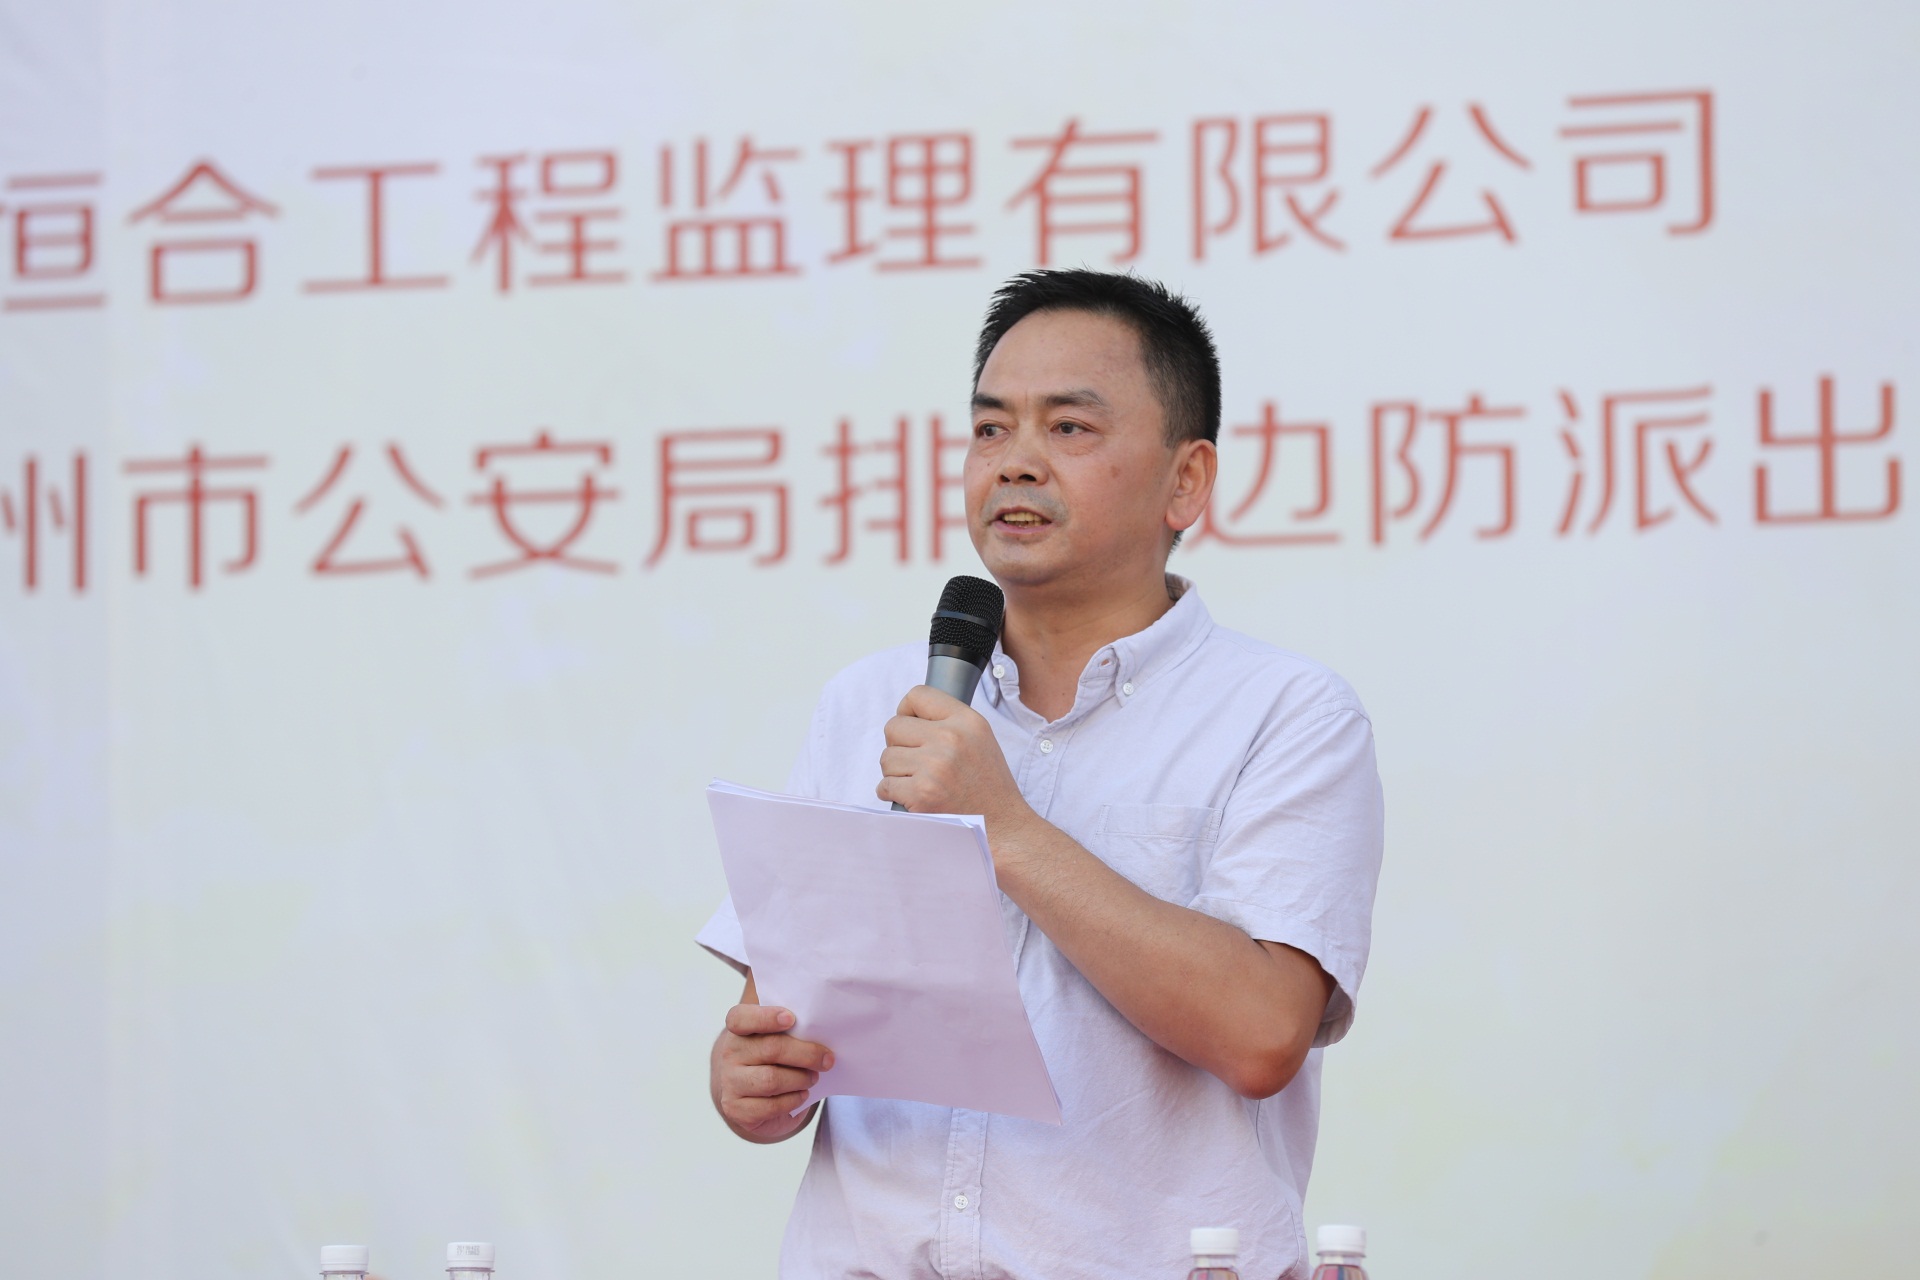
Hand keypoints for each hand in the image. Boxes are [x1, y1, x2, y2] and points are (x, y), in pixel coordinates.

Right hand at [710, 997, 833, 1142]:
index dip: (766, 1017)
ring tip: (813, 1078)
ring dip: (800, 1079)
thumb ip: (788, 1023)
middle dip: (806, 1054)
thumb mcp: (775, 1036)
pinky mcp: (737, 1110)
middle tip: (827, 1059)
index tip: (791, 1019)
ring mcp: (730, 1083)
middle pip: (771, 1048)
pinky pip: (771, 1106)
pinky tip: (802, 1095)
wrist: (748, 1095)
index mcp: (737, 1030)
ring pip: (771, 1079)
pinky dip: (793, 1100)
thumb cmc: (769, 1058)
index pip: (741, 1018)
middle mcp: (729, 1054)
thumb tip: (820, 1019)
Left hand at [876, 685, 1031, 831]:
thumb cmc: (988, 786)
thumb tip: (908, 714)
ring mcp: (934, 767)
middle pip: (893, 726)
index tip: (912, 728)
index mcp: (967, 721)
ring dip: (896, 772)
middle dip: (899, 745)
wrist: (1003, 827)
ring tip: (919, 782)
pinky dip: (892, 793)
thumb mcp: (980, 739)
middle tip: (916, 762)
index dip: (907, 712)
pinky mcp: (921, 794)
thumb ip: (948, 721)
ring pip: (886, 757)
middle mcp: (950, 739)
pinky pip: (884, 785)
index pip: (917, 695)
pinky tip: (912, 797)